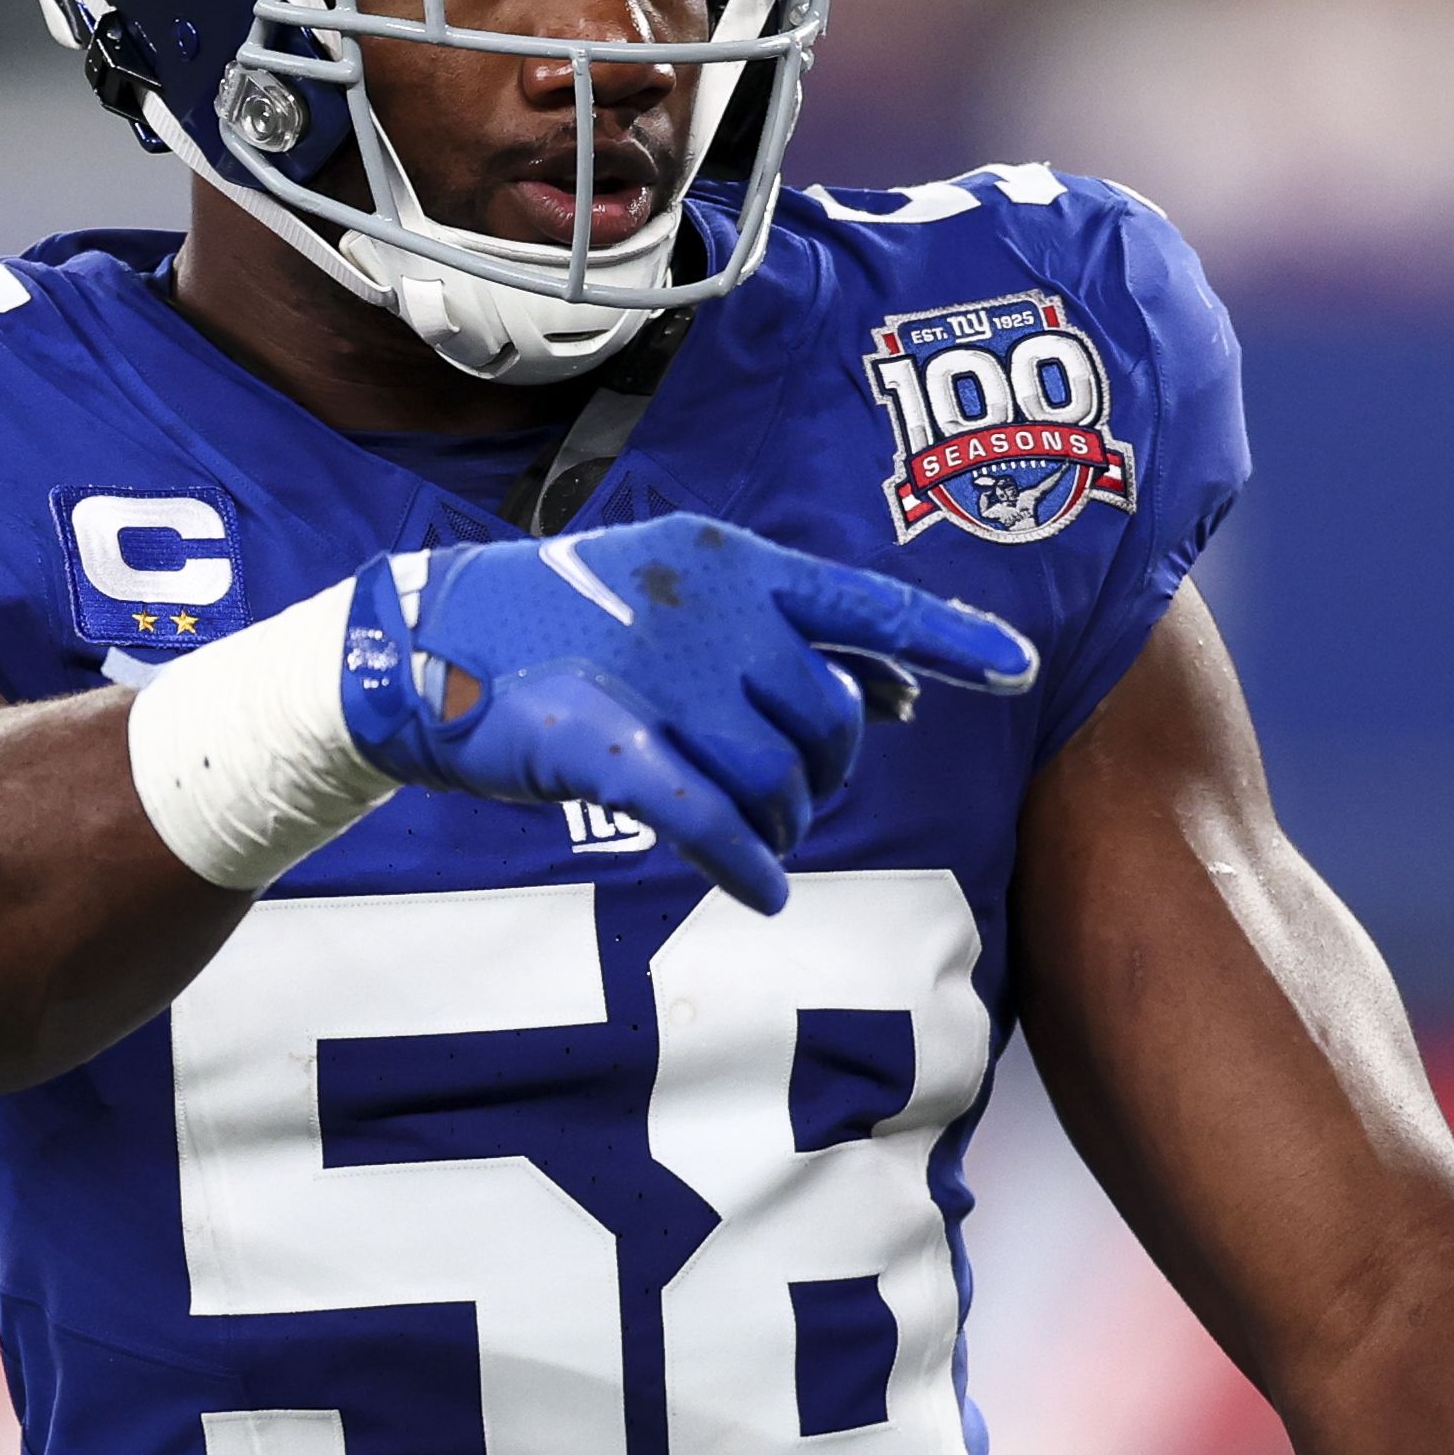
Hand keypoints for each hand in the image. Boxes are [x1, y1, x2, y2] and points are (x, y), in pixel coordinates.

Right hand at [335, 516, 1035, 908]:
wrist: (433, 649)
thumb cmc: (579, 634)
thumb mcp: (697, 616)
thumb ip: (801, 650)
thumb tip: (905, 696)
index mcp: (738, 566)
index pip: (869, 602)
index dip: (949, 638)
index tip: (1019, 668)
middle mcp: (709, 609)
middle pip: (826, 719)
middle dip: (826, 777)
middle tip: (788, 799)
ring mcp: (654, 676)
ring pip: (774, 778)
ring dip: (779, 825)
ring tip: (747, 831)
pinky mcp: (601, 746)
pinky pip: (705, 818)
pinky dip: (743, 860)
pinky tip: (759, 889)